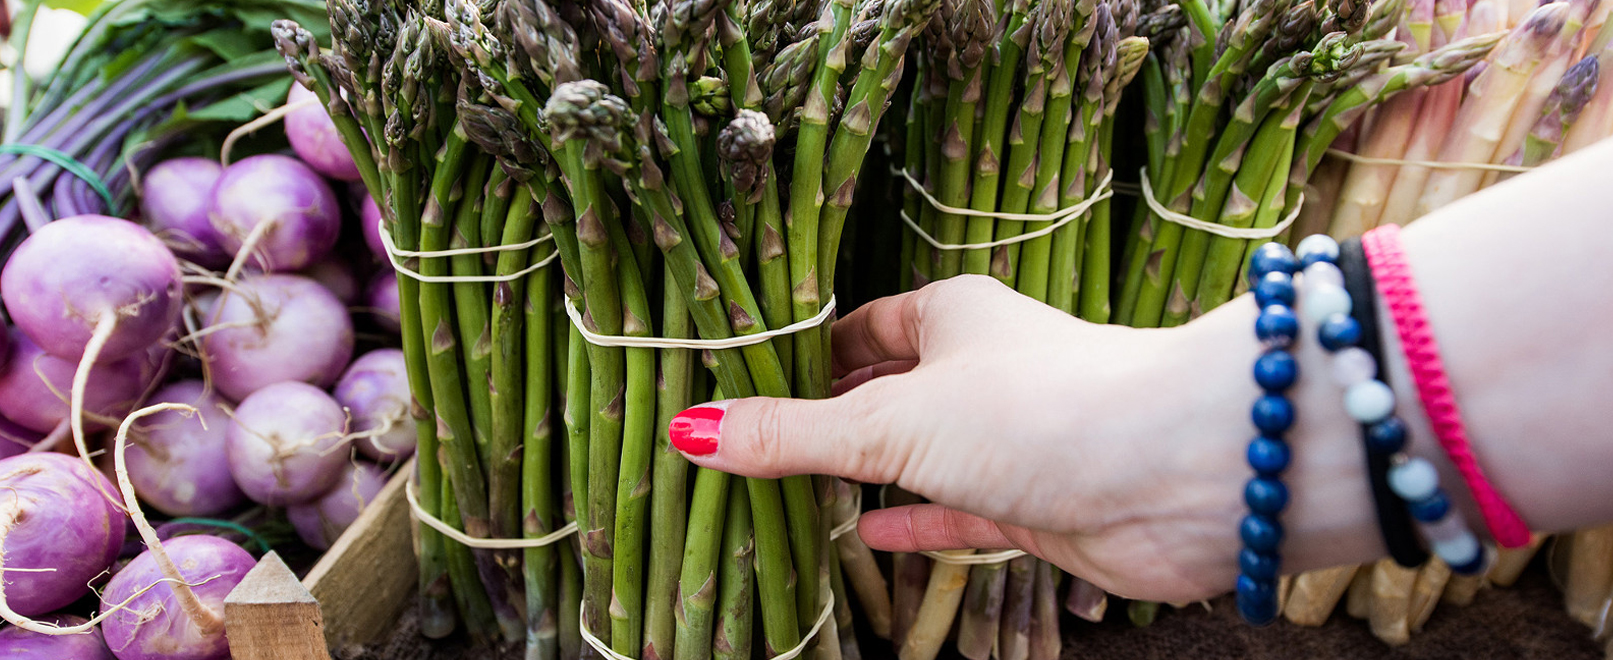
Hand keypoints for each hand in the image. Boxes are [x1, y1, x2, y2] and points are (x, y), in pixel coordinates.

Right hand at [667, 275, 1255, 601]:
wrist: (1180, 475)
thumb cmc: (1039, 410)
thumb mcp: (893, 420)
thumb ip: (793, 434)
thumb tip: (690, 430)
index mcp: (951, 317)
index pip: (858, 327)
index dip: (801, 354)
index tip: (739, 382)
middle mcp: (982, 369)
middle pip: (887, 390)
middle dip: (829, 418)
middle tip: (754, 443)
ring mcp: (1011, 438)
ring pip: (922, 455)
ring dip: (868, 474)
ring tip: (795, 492)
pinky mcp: (1036, 502)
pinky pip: (957, 510)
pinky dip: (912, 521)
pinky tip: (862, 536)